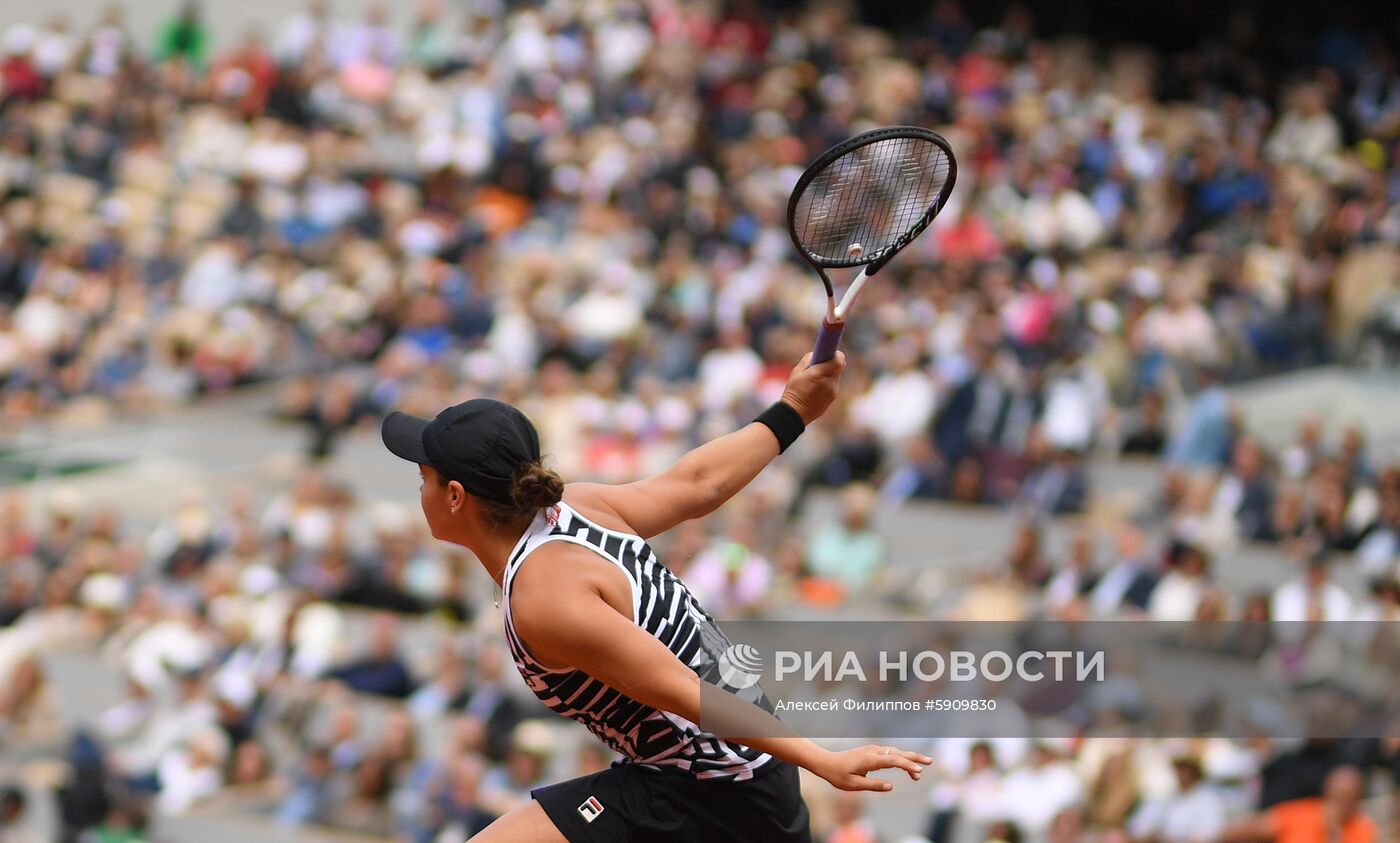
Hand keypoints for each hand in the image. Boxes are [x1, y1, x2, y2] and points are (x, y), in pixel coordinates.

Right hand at [780, 351, 845, 424]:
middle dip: (832, 363)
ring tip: (816, 377)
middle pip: (839, 367)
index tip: (831, 352)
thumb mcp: (796, 371)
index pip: (839, 360)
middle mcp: (829, 383)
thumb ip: (809, 360)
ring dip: (830, 373)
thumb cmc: (793, 391)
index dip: (836, 354)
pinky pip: (833, 385)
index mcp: (819, 374)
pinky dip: (828, 382)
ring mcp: (832, 392)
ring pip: (836, 376)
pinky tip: (817, 386)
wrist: (795, 414)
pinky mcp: (832, 398)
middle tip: (822, 362)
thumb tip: (817, 354)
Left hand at [812, 744, 929, 791]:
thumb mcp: (854, 785)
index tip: (919, 771)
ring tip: (920, 771)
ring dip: (908, 760)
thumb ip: (873, 785)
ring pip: (895, 753)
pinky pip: (890, 754)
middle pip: (898, 753)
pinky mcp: (872, 752)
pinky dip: (900, 759)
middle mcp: (873, 751)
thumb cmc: (838, 775)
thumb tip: (891, 786)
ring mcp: (873, 750)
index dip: (907, 765)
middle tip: (930, 762)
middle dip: (915, 758)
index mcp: (869, 759)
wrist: (826, 762)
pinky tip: (907, 766)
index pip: (893, 760)